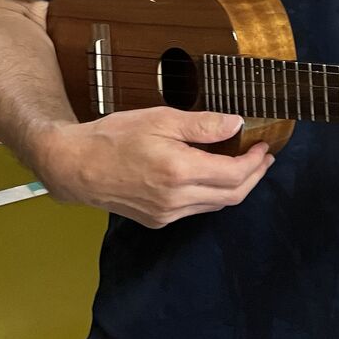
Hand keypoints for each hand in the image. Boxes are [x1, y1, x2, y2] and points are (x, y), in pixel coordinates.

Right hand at [36, 108, 272, 227]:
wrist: (75, 166)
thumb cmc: (114, 136)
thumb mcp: (161, 118)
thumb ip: (203, 124)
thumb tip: (237, 123)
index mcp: (178, 171)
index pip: (234, 175)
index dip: (255, 162)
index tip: (264, 146)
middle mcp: (174, 199)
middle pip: (232, 196)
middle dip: (254, 177)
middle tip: (263, 158)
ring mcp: (165, 213)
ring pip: (215, 205)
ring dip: (236, 187)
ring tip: (245, 166)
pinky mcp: (156, 220)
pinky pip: (196, 209)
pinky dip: (212, 195)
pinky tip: (213, 177)